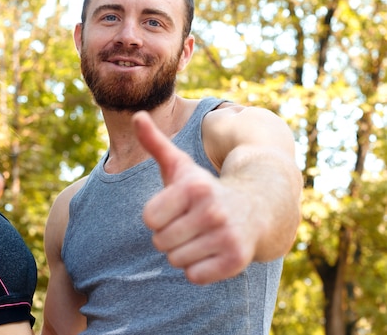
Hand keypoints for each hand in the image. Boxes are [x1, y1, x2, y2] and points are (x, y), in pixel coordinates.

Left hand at [133, 111, 256, 284]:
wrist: (256, 208)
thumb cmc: (204, 189)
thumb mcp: (180, 164)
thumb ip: (155, 143)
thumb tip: (136, 116)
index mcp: (193, 186)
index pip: (149, 219)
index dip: (158, 216)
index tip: (176, 208)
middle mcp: (212, 210)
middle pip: (160, 241)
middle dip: (169, 235)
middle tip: (189, 223)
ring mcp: (227, 235)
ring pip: (176, 260)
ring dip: (183, 252)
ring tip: (201, 236)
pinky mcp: (236, 260)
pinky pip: (194, 276)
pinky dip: (198, 269)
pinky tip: (211, 251)